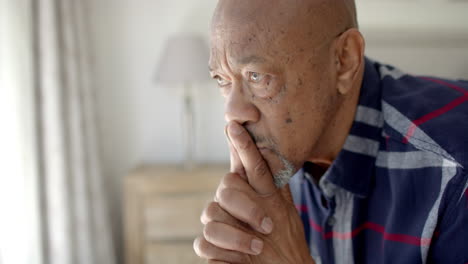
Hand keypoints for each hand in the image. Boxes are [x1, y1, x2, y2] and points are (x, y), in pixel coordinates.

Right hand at [194, 121, 314, 263]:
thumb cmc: (285, 240)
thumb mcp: (284, 207)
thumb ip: (275, 182)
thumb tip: (277, 152)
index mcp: (250, 189)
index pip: (242, 163)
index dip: (240, 145)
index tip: (235, 126)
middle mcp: (231, 202)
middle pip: (225, 188)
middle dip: (247, 208)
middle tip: (267, 226)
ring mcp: (219, 224)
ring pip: (211, 216)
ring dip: (238, 235)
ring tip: (258, 246)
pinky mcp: (211, 247)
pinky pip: (204, 242)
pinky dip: (225, 252)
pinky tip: (241, 259)